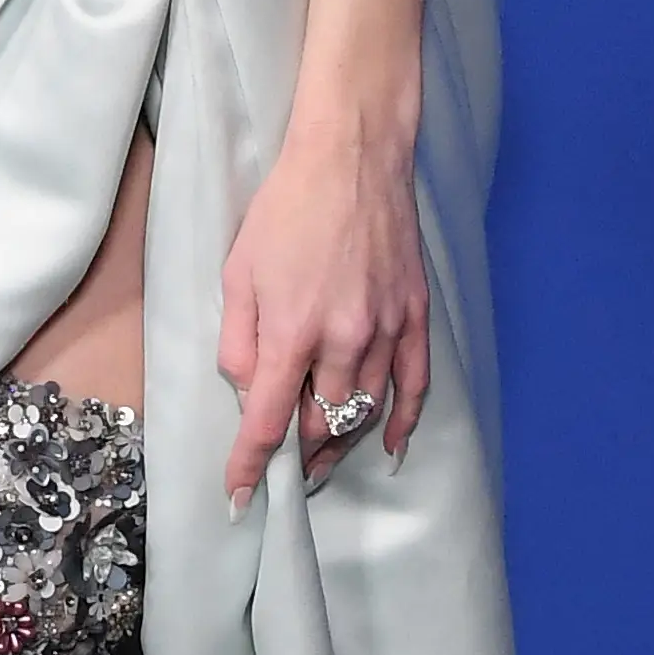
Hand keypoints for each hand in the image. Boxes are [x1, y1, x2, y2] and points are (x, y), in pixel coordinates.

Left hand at [216, 122, 430, 510]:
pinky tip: (392, 444)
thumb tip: (250, 392)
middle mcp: (343, 339)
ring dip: (342, 441)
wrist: (352, 157)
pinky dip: (403, 421)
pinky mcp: (414, 315)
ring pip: (366, 411)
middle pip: (322, 424)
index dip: (251, 467)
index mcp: (291, 331)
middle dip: (300, 456)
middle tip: (286, 471)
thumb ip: (239, 341)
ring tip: (323, 456)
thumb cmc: (286, 208)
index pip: (270, 421)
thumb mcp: (239, 272)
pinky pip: (414, 385)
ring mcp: (385, 329)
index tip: (239, 498)